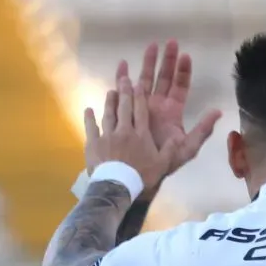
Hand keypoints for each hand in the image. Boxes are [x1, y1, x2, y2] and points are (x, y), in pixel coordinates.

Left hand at [83, 74, 178, 192]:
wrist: (118, 186)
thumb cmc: (142, 177)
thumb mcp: (162, 165)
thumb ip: (169, 149)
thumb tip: (177, 136)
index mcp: (141, 134)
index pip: (141, 110)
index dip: (140, 96)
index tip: (138, 84)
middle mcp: (124, 130)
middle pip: (124, 107)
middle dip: (125, 91)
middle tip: (124, 79)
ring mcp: (107, 136)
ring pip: (108, 114)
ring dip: (110, 101)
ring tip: (111, 91)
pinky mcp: (94, 143)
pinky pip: (91, 128)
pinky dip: (89, 118)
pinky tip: (88, 109)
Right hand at [135, 40, 221, 175]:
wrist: (143, 171)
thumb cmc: (166, 161)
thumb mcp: (187, 147)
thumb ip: (202, 130)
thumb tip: (218, 112)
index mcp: (173, 111)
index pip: (180, 86)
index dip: (183, 72)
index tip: (186, 56)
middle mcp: (158, 104)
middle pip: (164, 77)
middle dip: (167, 60)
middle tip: (171, 42)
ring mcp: (142, 105)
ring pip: (146, 78)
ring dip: (148, 62)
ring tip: (151, 45)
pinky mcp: (128, 109)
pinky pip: (125, 90)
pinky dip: (123, 77)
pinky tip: (123, 64)